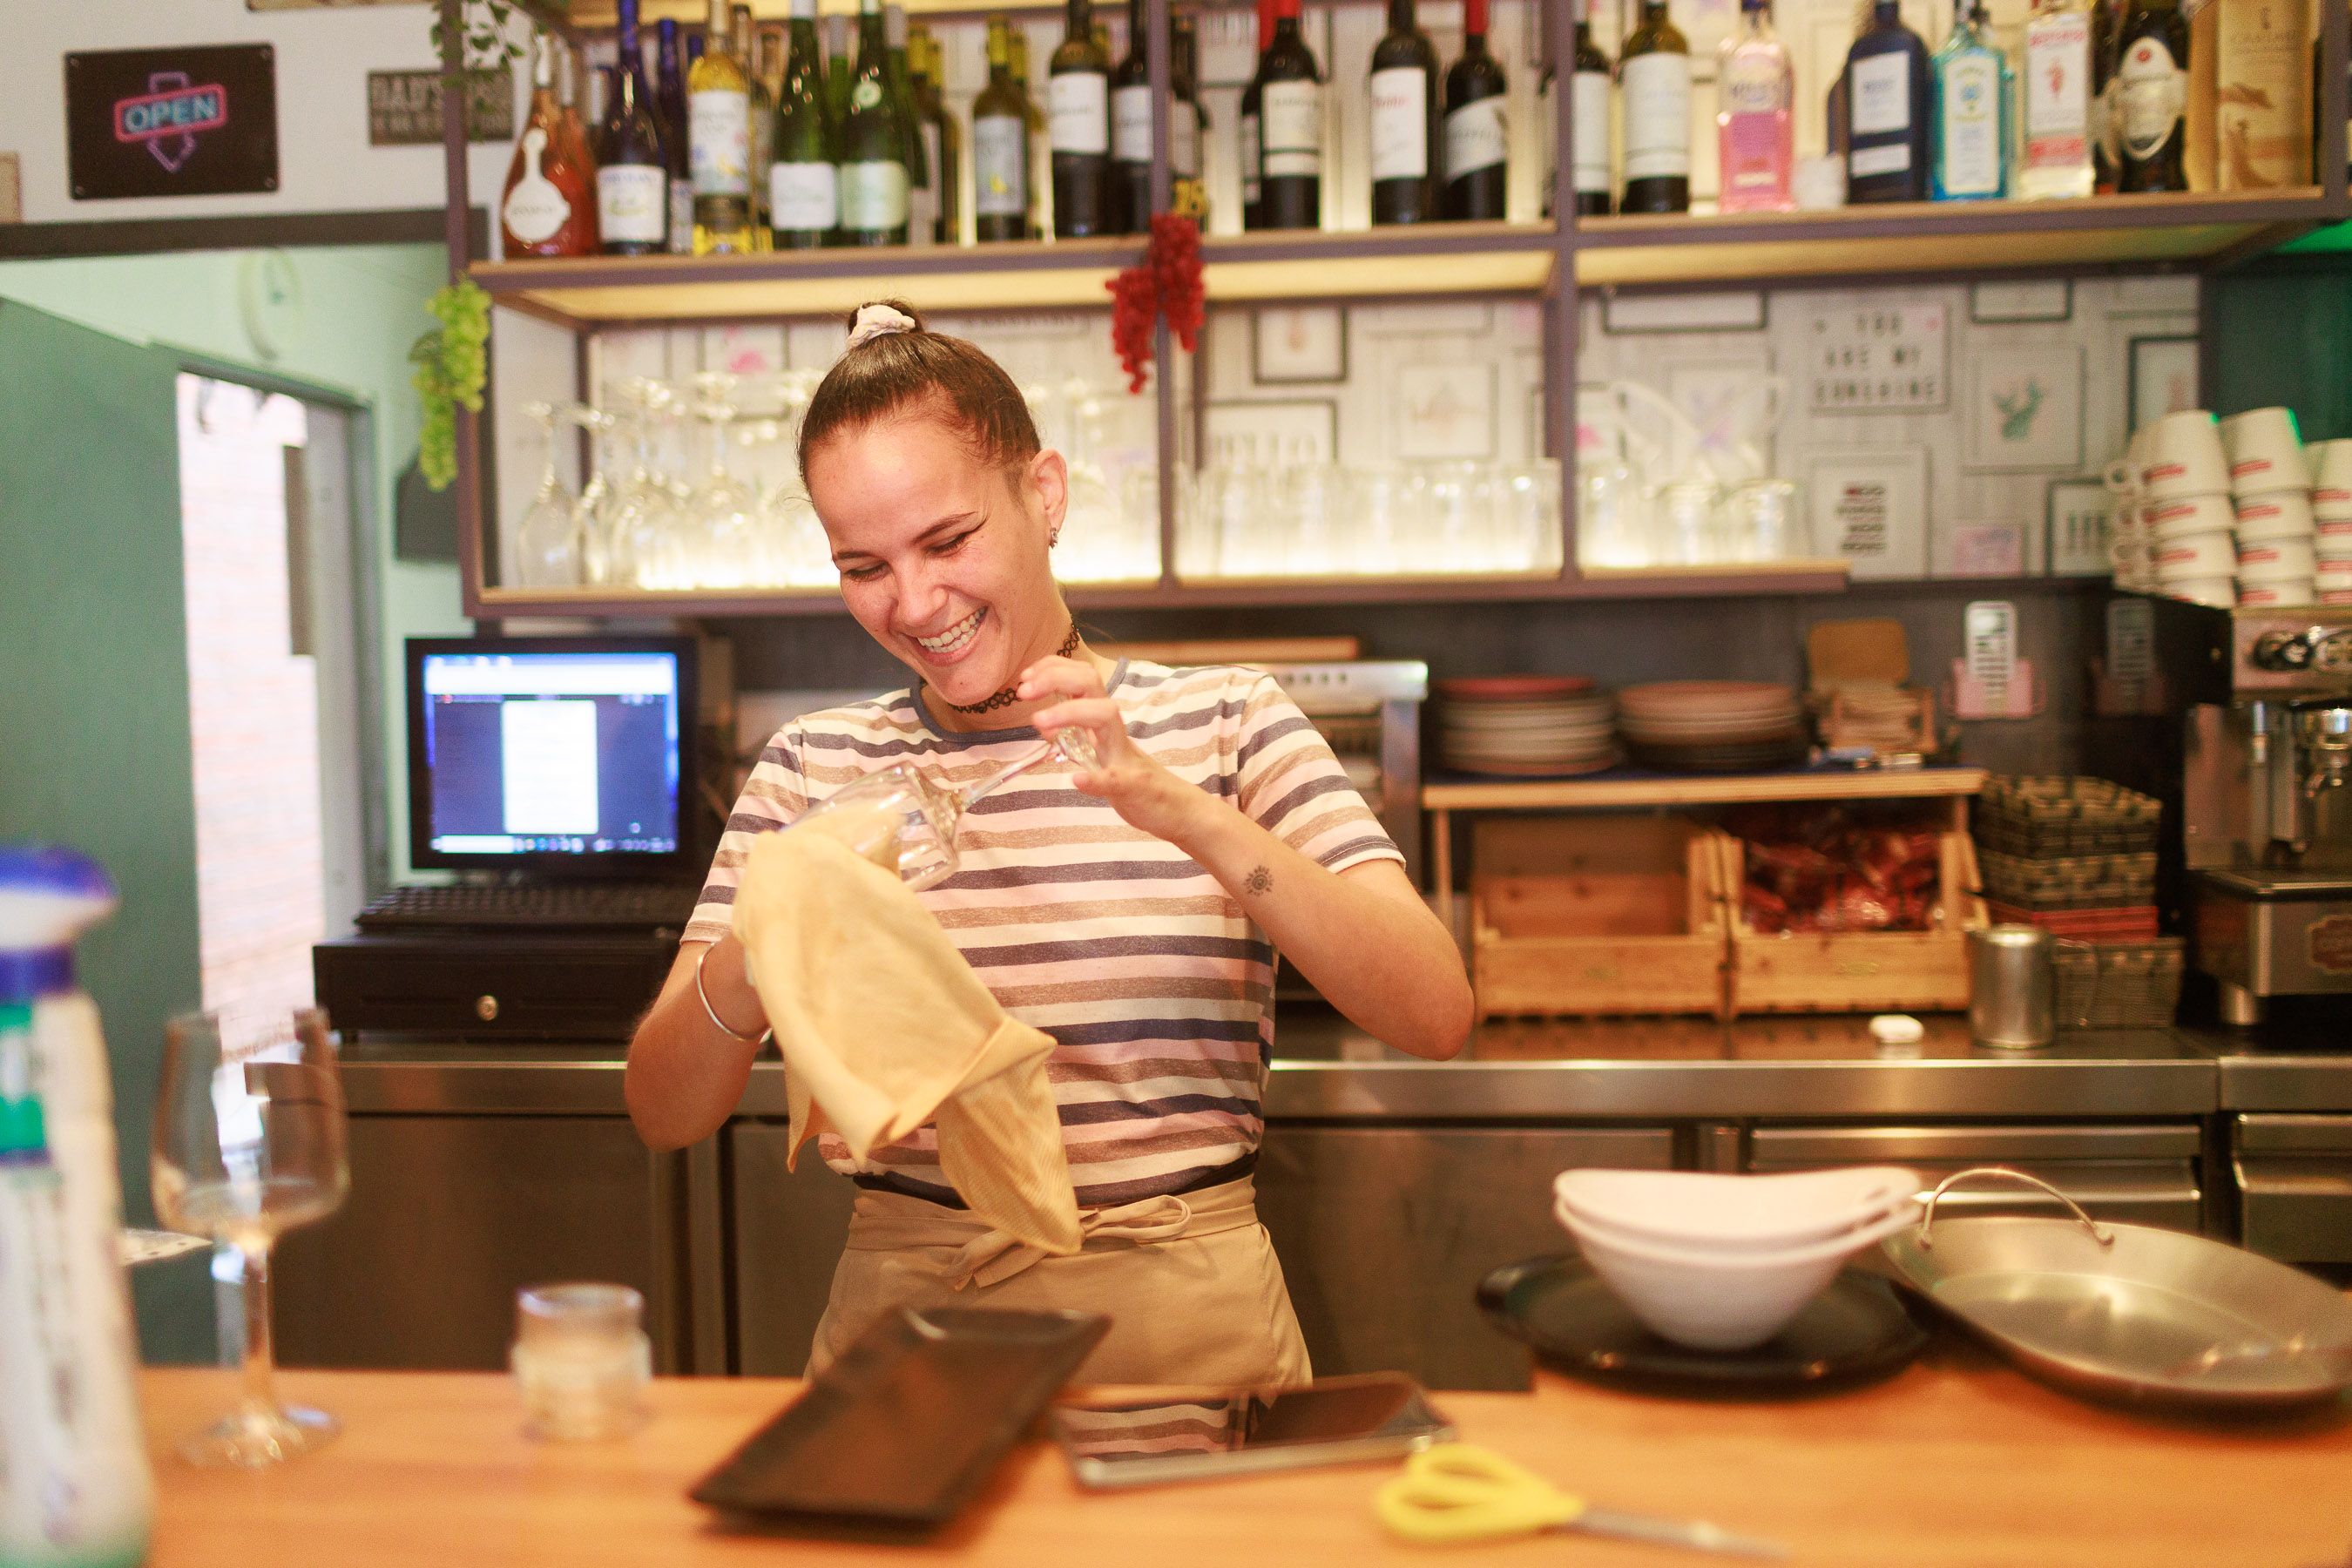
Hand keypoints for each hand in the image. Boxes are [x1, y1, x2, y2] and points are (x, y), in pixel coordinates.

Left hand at [1019, 656, 1210, 843]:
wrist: (1175, 809)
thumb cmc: (1134, 780)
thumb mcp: (1099, 752)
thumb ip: (1077, 735)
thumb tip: (1044, 723)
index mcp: (1103, 722)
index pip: (1080, 678)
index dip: (1053, 669)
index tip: (1025, 677)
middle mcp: (1114, 730)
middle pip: (1090, 684)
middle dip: (1055, 679)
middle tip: (1024, 691)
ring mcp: (1124, 756)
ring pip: (1104, 717)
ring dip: (1070, 712)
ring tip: (1040, 723)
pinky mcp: (1133, 787)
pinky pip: (1115, 779)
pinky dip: (1095, 779)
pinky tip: (1077, 780)